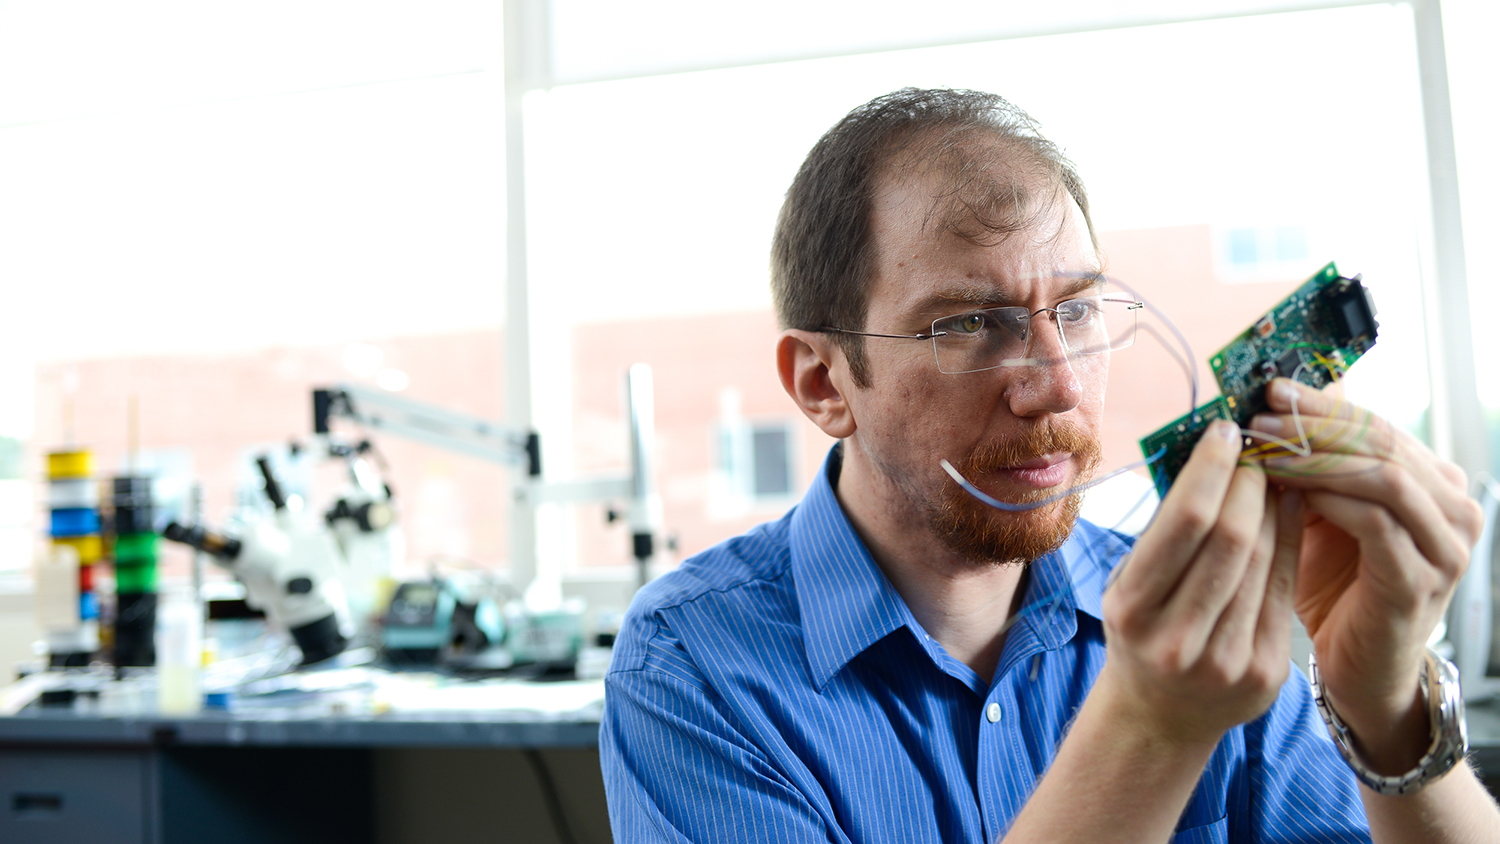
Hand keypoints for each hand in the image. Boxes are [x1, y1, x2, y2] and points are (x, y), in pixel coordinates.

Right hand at [1099, 419, 1303, 746]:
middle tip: (1256, 445)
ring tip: (1273, 470)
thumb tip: (1208, 455)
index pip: (1185, 523)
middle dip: (1249, 480)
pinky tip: (1289, 510)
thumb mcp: (1129, 584)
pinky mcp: (1265, 673)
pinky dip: (1288, 540)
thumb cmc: (1141, 631)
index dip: (1212, 468)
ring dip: (1274, 504)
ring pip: (1263, 560)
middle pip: (1232, 538)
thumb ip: (1164, 532)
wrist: (1160, 715)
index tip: (1225, 429)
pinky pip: (1283, 589)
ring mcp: (1226, 661)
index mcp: (1133, 611)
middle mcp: (1177, 640)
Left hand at [1248, 378, 1482, 769]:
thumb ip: (1313, 467)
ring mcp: (1445, 546)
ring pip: (1384, 476)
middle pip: (1383, 442)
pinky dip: (1331, 500)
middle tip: (1264, 414)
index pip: (1379, 425)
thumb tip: (1275, 406)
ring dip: (1319, 456)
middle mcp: (1453, 509)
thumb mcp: (1323, 515)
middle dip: (1317, 423)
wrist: (1358, 669)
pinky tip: (1291, 491)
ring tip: (1267, 448)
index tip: (1272, 389)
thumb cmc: (1335, 587)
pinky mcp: (1420, 580)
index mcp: (1434, 484)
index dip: (1324, 404)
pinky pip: (1376, 523)